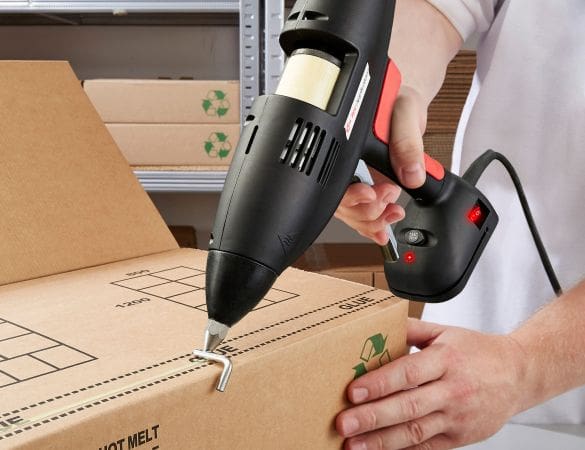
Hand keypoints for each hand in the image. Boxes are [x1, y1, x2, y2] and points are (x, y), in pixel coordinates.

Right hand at [334, 87, 426, 244]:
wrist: (402, 100)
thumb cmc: (395, 99)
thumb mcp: (404, 112)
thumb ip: (407, 142)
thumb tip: (412, 174)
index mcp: (344, 143)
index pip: (333, 179)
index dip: (349, 195)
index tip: (370, 193)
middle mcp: (344, 162)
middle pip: (339, 203)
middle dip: (366, 209)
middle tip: (389, 196)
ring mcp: (353, 176)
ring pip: (350, 213)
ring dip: (371, 220)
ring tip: (392, 211)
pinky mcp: (366, 184)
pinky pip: (360, 212)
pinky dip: (371, 225)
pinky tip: (381, 229)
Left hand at [336, 319, 528, 448]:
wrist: (519, 374)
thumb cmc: (478, 351)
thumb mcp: (445, 332)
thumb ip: (411, 329)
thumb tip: (377, 324)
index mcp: (446, 359)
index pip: (408, 372)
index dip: (379, 383)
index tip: (352, 391)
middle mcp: (453, 389)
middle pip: (408, 406)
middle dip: (372, 417)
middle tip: (344, 423)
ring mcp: (457, 417)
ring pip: (416, 431)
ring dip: (381, 441)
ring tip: (353, 444)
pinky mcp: (460, 437)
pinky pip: (428, 447)